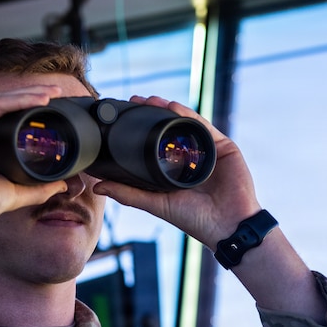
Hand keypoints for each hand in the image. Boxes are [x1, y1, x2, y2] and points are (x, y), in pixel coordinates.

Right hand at [0, 85, 68, 230]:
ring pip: (1, 100)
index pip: (3, 117)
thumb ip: (39, 188)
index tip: (52, 108)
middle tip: (58, 91)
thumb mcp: (16, 191)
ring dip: (29, 94)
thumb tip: (62, 186)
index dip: (28, 109)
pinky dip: (20, 100)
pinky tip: (41, 99)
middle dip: (32, 95)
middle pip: (3, 104)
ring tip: (54, 92)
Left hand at [91, 96, 261, 246]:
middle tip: (135, 100)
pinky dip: (188, 115)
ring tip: (150, 100)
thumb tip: (98, 187)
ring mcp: (207, 150)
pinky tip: (173, 108)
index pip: (156, 142)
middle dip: (153, 112)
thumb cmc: (195, 220)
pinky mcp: (223, 146)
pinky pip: (204, 126)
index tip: (124, 114)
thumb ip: (129, 194)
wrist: (228, 226)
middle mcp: (191, 157)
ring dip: (168, 109)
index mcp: (175, 169)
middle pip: (171, 128)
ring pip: (186, 123)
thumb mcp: (157, 204)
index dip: (141, 128)